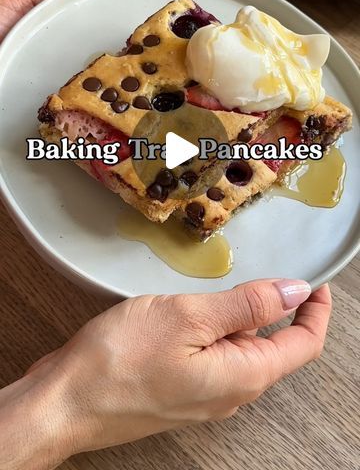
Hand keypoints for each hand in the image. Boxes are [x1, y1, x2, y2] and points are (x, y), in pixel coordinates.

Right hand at [9, 279, 329, 467]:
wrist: (65, 401)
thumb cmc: (121, 361)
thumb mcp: (190, 317)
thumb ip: (248, 304)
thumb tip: (294, 290)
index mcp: (243, 376)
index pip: (303, 344)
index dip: (316, 310)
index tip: (315, 280)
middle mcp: (230, 392)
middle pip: (273, 347)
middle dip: (275, 308)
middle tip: (262, 270)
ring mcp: (204, 393)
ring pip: (240, 348)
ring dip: (240, 316)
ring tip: (218, 287)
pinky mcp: (180, 388)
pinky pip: (213, 355)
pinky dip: (215, 328)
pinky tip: (189, 310)